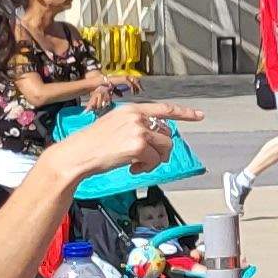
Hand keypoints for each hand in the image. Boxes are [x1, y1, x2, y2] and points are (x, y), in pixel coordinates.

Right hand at [43, 101, 200, 182]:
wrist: (77, 154)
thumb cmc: (93, 143)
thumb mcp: (115, 125)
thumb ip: (136, 126)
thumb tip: (157, 137)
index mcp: (131, 109)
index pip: (164, 108)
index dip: (184, 113)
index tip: (199, 116)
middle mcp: (137, 116)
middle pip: (167, 134)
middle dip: (161, 149)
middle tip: (145, 160)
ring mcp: (139, 130)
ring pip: (165, 147)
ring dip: (155, 160)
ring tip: (137, 164)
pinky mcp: (138, 145)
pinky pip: (155, 160)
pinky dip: (147, 168)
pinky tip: (132, 168)